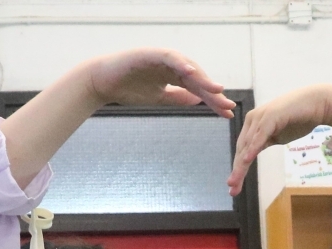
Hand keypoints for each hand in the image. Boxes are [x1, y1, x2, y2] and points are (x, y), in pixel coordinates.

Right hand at [86, 49, 234, 116]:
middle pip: (197, 78)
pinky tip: (191, 72)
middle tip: (228, 104)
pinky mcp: (150, 53)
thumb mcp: (159, 97)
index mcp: (174, 75)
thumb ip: (178, 97)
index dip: (213, 100)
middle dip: (213, 92)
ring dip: (202, 77)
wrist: (103, 83)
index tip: (227, 113)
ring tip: (216, 89)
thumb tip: (198, 100)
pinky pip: (169, 57)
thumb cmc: (128, 88)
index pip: (198, 88)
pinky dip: (180, 63)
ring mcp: (162, 57)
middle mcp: (172, 64)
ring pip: (187, 66)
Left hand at [228, 84, 331, 194]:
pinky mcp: (271, 116)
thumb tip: (252, 154)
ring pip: (248, 145)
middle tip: (232, 189)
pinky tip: (246, 160)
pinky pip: (260, 136)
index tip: (234, 188)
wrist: (317, 103)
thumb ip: (264, 143)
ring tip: (235, 181)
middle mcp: (253, 120)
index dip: (238, 169)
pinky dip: (253, 148)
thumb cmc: (299, 119)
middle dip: (237, 171)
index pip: (243, 150)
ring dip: (241, 165)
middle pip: (241, 150)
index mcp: (253, 125)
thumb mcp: (277, 135)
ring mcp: (261, 117)